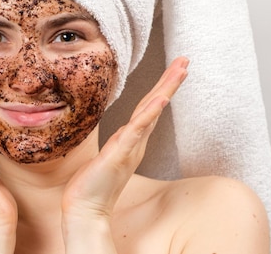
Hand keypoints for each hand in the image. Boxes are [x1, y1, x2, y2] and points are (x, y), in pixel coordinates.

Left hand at [61, 57, 188, 230]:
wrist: (85, 209)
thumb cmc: (93, 184)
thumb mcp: (107, 155)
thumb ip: (118, 143)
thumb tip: (123, 133)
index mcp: (131, 139)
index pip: (149, 108)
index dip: (162, 88)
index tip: (175, 69)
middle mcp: (135, 141)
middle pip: (155, 105)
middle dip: (170, 82)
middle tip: (185, 60)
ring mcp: (129, 147)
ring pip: (151, 113)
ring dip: (165, 90)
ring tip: (180, 71)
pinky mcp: (119, 155)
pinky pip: (136, 131)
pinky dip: (149, 115)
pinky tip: (160, 100)